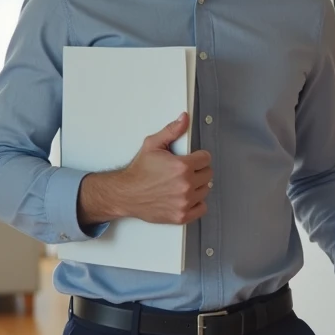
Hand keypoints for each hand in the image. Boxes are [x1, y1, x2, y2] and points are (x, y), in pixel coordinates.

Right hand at [78, 112, 212, 224]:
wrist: (126, 194)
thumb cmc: (138, 171)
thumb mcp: (152, 145)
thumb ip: (171, 131)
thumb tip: (184, 118)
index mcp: (181, 166)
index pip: (206, 159)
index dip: (199, 156)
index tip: (192, 159)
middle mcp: (185, 185)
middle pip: (208, 174)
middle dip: (199, 170)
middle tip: (186, 171)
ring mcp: (184, 202)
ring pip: (205, 190)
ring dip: (197, 186)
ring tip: (184, 183)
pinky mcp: (181, 215)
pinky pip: (202, 208)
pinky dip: (197, 203)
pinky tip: (187, 197)